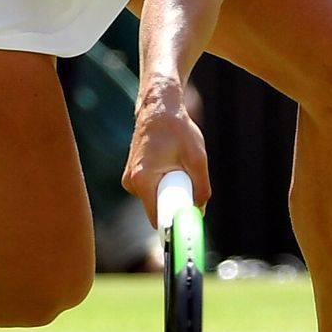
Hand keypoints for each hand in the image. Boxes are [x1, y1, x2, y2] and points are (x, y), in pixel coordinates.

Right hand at [124, 86, 208, 226]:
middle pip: (158, 209)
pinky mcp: (134, 174)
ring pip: (156, 198)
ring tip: (178, 165)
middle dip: (176, 202)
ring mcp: (130, 178)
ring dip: (171, 190)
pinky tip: (170, 163)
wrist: (159, 107)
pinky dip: (164, 182)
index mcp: (142, 180)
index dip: (175, 223)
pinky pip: (152, 189)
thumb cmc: (177, 129)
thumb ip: (202, 188)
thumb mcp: (197, 159)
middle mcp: (131, 182)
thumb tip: (201, 211)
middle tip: (189, 182)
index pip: (157, 218)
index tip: (188, 224)